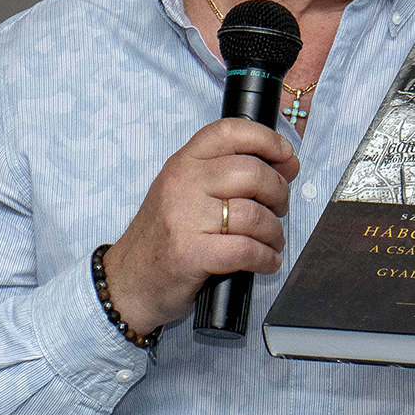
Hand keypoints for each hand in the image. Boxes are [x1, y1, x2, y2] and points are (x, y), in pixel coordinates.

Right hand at [98, 119, 300, 332]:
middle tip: (279, 210)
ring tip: (272, 242)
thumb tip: (285, 165)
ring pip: (254, 214)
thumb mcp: (185, 193)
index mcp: (183, 163)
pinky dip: (266, 258)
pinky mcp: (190, 254)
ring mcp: (184, 218)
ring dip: (274, 232)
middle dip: (278, 193)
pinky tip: (266, 262)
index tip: (286, 157)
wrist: (127, 281)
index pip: (229, 132)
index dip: (267, 140)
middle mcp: (182, 184)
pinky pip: (246, 250)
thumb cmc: (163, 237)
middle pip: (252, 172)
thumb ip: (227, 175)